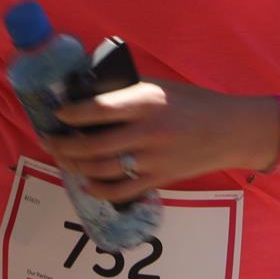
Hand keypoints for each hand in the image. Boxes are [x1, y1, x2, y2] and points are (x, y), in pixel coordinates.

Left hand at [41, 80, 278, 203]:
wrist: (229, 131)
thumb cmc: (193, 103)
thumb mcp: (161, 87)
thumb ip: (128, 90)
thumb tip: (90, 88)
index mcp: (147, 102)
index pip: (100, 109)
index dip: (73, 114)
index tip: (57, 114)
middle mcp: (148, 132)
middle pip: (94, 146)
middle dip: (64, 145)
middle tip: (49, 139)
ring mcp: (153, 160)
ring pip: (103, 170)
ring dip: (75, 166)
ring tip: (63, 158)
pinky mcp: (159, 180)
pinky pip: (121, 191)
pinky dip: (98, 190)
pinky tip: (86, 182)